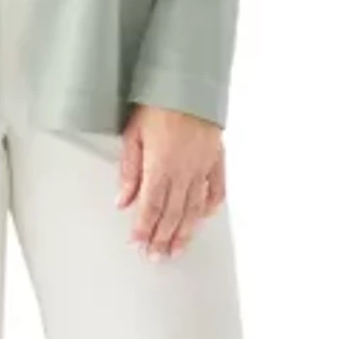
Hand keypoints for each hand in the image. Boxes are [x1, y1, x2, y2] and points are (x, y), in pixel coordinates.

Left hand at [115, 103, 225, 258]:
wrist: (188, 82)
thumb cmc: (157, 102)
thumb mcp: (133, 133)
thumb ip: (129, 170)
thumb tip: (122, 200)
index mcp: (161, 166)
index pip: (151, 207)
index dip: (144, 229)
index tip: (138, 244)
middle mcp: (184, 171)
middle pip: (173, 214)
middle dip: (162, 238)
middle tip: (156, 256)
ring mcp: (202, 167)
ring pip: (194, 209)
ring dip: (184, 232)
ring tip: (176, 250)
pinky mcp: (216, 158)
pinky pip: (216, 190)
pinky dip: (209, 207)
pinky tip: (203, 218)